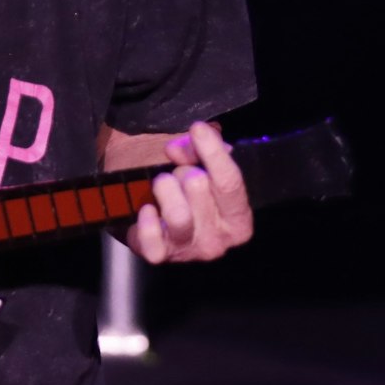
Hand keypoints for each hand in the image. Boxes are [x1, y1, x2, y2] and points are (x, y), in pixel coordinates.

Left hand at [126, 121, 252, 263]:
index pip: (230, 181)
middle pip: (198, 187)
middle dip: (182, 172)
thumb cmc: (181, 186)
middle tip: (176, 175)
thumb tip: (180, 147)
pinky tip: (147, 208)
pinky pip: (152, 237)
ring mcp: (190, 251)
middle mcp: (220, 239)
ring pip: (177, 213)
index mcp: (238, 217)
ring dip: (164, 189)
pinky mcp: (160, 256)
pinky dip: (146, 219)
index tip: (197, 128)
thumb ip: (196, 150)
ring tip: (161, 188)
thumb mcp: (197, 163)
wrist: (149, 212)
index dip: (213, 152)